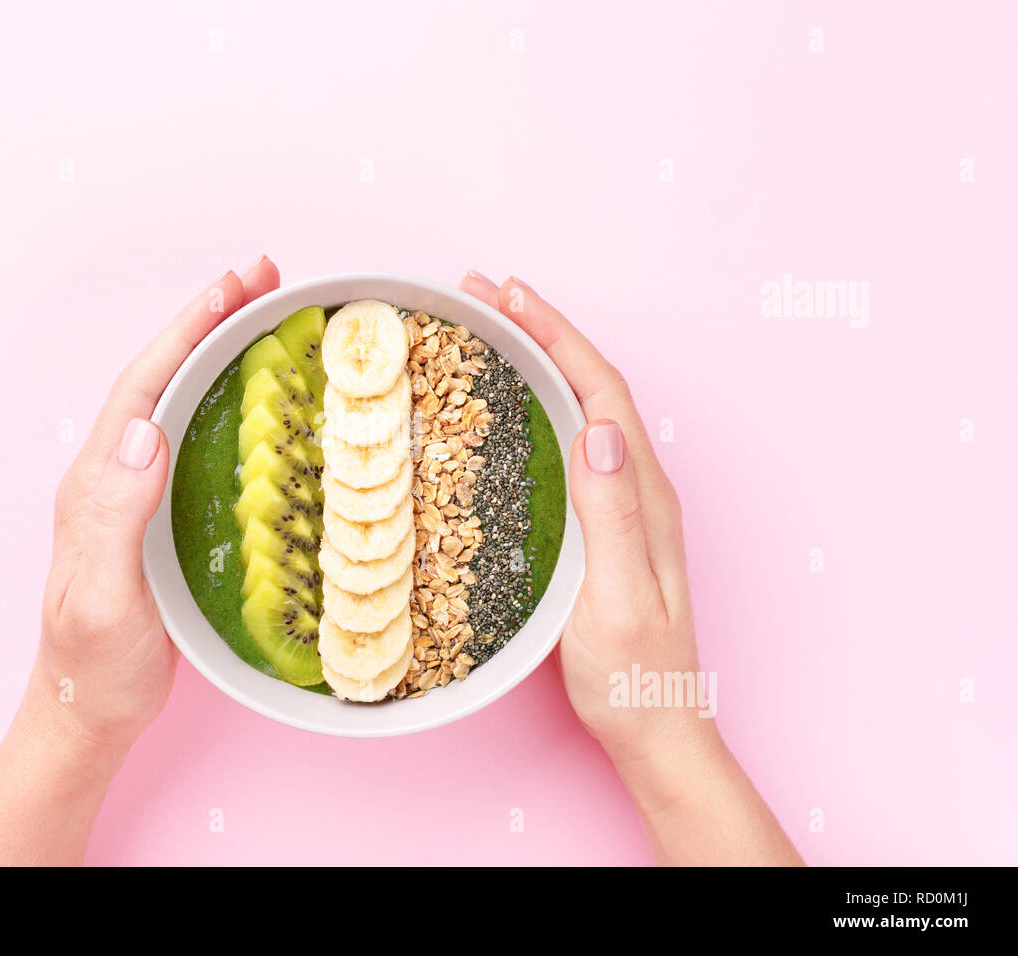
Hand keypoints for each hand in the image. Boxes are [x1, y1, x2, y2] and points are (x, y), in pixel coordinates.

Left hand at [33, 257, 282, 752]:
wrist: (89, 714)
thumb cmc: (94, 666)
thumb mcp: (103, 599)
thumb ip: (116, 517)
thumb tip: (147, 431)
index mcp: (97, 483)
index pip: (144, 386)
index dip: (187, 329)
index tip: (236, 285)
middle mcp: (116, 476)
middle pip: (165, 378)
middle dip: (210, 321)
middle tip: (267, 278)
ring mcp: (140, 495)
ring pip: (184, 404)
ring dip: (224, 354)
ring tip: (274, 318)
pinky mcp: (165, 517)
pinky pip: (201, 443)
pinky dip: (235, 406)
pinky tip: (268, 402)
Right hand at [458, 270, 702, 762]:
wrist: (652, 724)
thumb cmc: (633, 673)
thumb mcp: (619, 598)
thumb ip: (613, 516)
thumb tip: (596, 429)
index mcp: (643, 493)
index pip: (601, 391)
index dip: (558, 337)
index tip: (511, 296)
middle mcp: (636, 486)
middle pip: (590, 387)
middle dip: (542, 331)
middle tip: (485, 294)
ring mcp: (620, 504)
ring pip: (579, 410)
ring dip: (538, 361)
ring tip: (490, 330)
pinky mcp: (601, 524)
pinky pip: (567, 444)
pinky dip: (535, 406)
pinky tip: (507, 408)